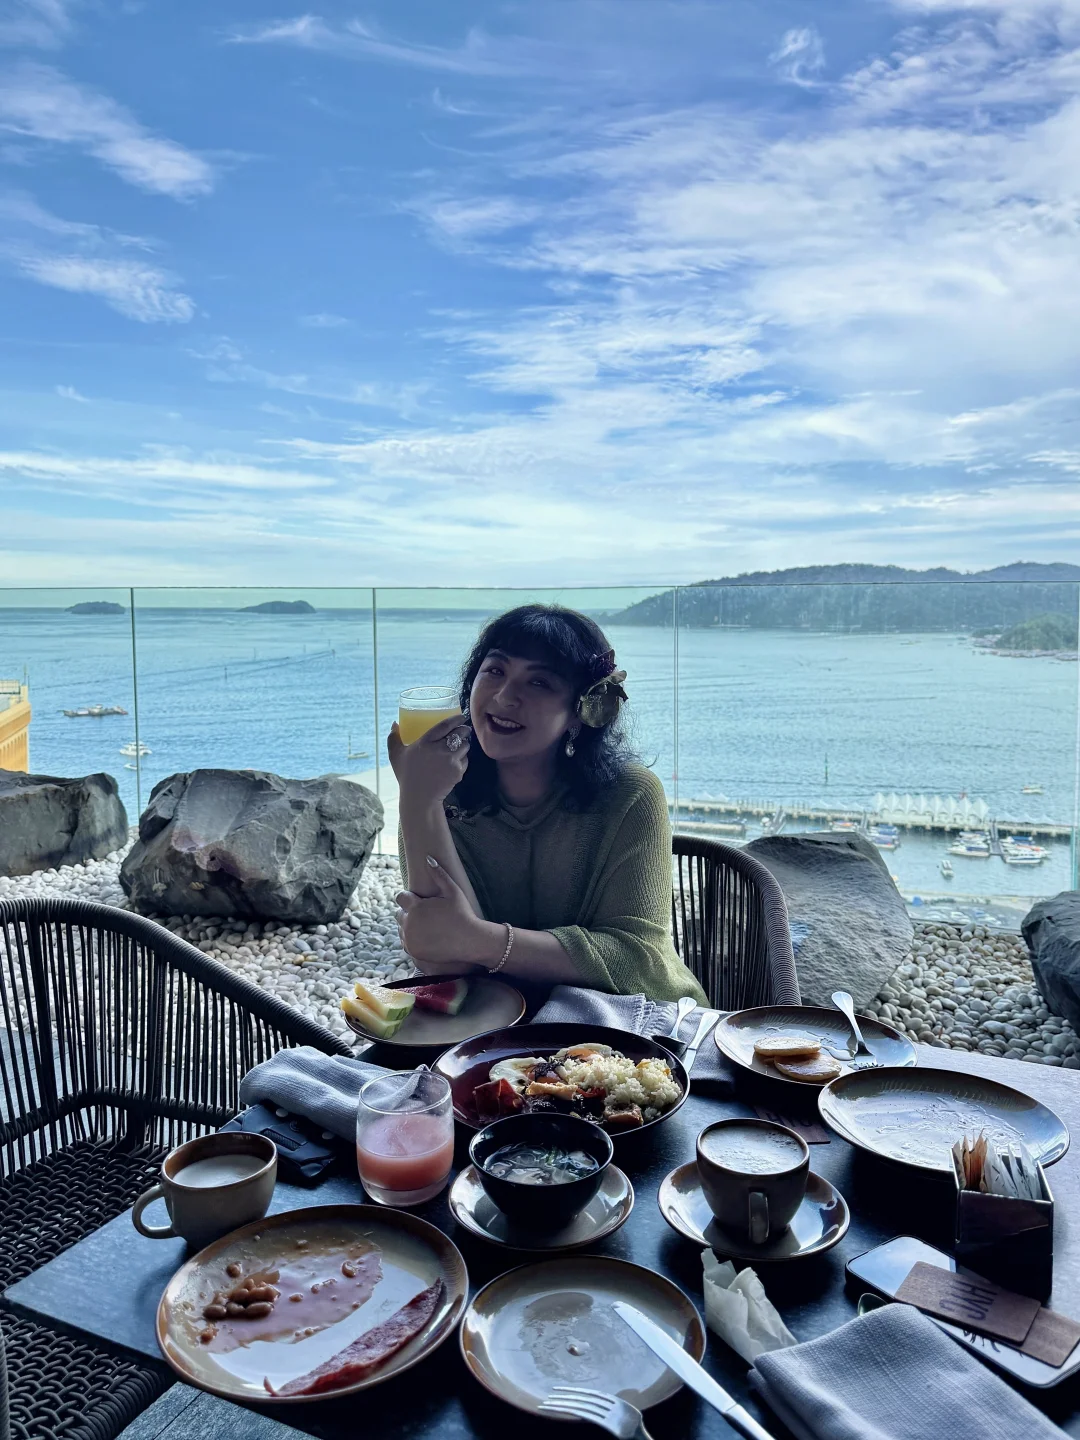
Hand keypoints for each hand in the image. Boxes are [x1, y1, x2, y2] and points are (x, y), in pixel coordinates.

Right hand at [388, 714, 470, 809]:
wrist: (419, 798)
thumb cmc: (406, 775)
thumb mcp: (395, 755)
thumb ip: (393, 738)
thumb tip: (395, 724)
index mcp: (425, 743)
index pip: (445, 725)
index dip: (456, 719)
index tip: (461, 717)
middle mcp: (440, 749)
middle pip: (459, 733)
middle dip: (464, 730)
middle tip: (464, 729)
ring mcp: (450, 761)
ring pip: (465, 746)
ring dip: (464, 744)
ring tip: (460, 746)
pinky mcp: (458, 771)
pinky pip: (465, 760)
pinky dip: (462, 759)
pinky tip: (456, 761)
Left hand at [395, 857, 501, 972]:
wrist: (470, 940)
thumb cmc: (463, 913)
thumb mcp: (453, 891)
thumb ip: (439, 874)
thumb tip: (427, 858)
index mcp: (415, 908)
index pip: (400, 898)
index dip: (409, 898)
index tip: (419, 900)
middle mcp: (409, 924)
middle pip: (399, 914)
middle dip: (409, 913)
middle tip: (425, 914)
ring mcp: (410, 940)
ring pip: (401, 929)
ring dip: (409, 926)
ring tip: (427, 925)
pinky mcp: (413, 952)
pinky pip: (406, 943)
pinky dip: (412, 939)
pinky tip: (426, 936)